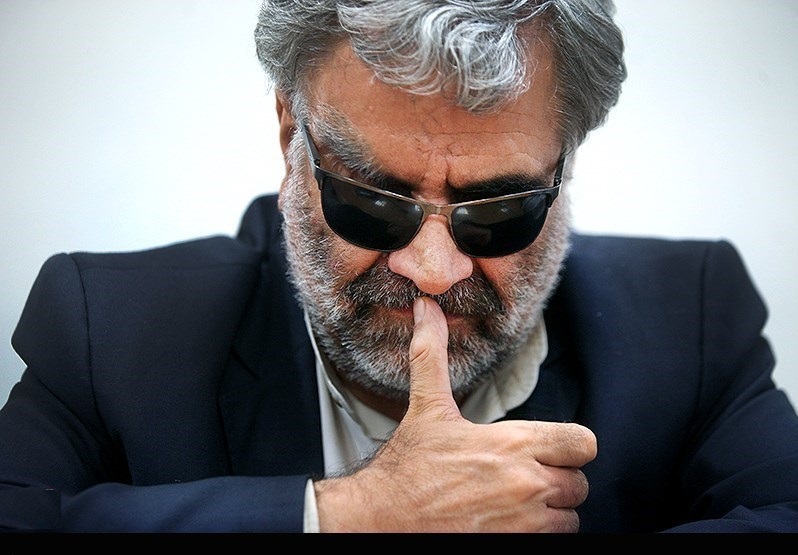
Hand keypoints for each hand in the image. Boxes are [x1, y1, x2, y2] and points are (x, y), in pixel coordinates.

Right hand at [314, 297, 596, 531]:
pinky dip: (536, 534)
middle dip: (557, 480)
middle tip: (526, 478)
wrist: (383, 519)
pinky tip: (508, 523)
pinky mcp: (515, 546)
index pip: (583, 443)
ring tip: (518, 504)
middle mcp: (527, 485)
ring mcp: (524, 524)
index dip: (569, 445)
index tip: (548, 449)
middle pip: (579, 484)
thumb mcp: (427, 408)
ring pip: (568, 518)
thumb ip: (433, 354)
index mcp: (513, 444)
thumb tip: (426, 309)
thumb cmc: (408, 466)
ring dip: (550, 513)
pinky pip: (551, 541)